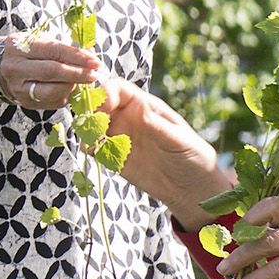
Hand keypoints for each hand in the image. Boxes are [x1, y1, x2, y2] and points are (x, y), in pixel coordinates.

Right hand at [0, 35, 99, 111]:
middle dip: (78, 73)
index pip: (53, 51)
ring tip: (86, 81)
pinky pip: (52, 102)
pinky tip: (73, 88)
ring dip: (74, 87)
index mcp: (18, 47)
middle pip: (52, 72)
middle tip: (95, 74)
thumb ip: (57, 48)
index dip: (76, 56)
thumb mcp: (33, 41)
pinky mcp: (25, 103)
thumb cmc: (21, 50)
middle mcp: (16, 68)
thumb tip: (88, 57)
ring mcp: (19, 88)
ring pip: (52, 91)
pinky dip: (66, 95)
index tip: (94, 60)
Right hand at [96, 77, 232, 215]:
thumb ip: (157, 125)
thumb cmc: (192, 157)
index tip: (102, 109)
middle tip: (89, 127)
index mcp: (144, 106)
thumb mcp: (178, 141)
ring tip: (91, 142)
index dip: (105, 94)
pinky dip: (88, 147)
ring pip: (93, 125)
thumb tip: (139, 105)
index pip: (118, 89)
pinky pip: (94, 147)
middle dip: (89, 111)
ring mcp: (119, 137)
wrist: (191, 189)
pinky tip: (94, 153)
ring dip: (86, 130)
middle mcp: (128, 118)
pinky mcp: (113, 156)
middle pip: (99, 104)